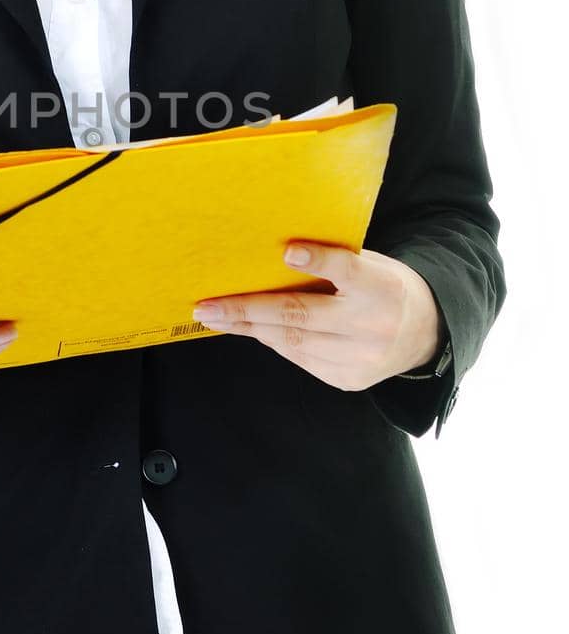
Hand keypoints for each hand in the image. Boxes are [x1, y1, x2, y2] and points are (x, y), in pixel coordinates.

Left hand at [192, 241, 441, 391]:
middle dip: (248, 310)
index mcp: (381, 287)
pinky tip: (253, 329)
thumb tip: (274, 256)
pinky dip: (274, 341)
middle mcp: (372, 326)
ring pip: (294, 342)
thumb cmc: (384, 287)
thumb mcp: (371, 264)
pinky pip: (300, 359)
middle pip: (302, 316)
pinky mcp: (350, 380)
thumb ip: (333, 262)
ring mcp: (361, 359)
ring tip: (218, 318)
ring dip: (250, 328)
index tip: (288, 253)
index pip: (348, 271)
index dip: (319, 261)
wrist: (426, 333)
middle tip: (208, 307)